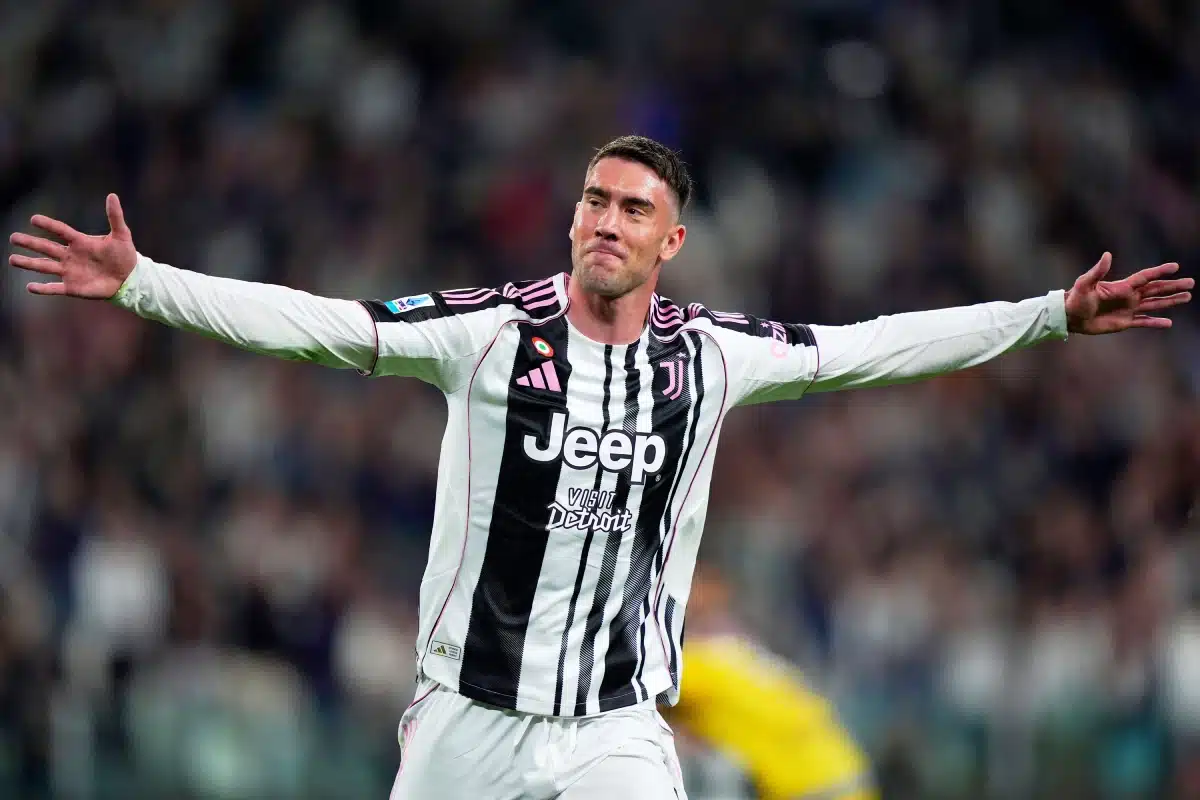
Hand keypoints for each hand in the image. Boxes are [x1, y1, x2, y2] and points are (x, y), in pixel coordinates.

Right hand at [8, 193, 136, 299]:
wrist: (130, 278)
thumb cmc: (125, 255)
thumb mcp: (122, 235)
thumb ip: (115, 216)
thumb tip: (112, 195)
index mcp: (80, 242)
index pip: (60, 231)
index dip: (48, 225)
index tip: (33, 219)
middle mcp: (71, 255)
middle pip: (46, 248)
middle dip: (29, 243)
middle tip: (13, 237)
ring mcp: (70, 271)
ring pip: (45, 266)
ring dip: (29, 263)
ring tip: (12, 259)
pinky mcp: (73, 287)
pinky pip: (55, 288)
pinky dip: (43, 288)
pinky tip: (30, 287)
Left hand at [1065, 253, 1191, 334]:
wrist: (1070, 317)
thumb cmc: (1075, 298)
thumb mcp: (1084, 283)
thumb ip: (1097, 271)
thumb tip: (1107, 255)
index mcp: (1122, 286)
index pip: (1146, 277)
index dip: (1160, 271)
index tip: (1175, 266)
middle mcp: (1129, 296)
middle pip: (1156, 289)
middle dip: (1173, 286)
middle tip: (1191, 283)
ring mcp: (1128, 309)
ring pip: (1155, 304)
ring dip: (1171, 301)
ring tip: (1187, 297)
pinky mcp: (1125, 322)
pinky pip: (1144, 322)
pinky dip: (1156, 323)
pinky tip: (1168, 323)